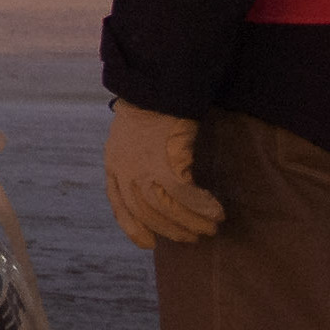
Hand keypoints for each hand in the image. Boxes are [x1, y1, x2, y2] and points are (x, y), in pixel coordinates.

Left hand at [104, 103, 223, 246]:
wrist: (158, 86)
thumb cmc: (151, 109)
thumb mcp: (131, 138)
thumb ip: (137, 162)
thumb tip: (157, 189)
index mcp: (113, 164)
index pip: (119, 205)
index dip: (133, 227)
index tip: (149, 243)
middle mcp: (124, 170)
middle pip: (146, 212)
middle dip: (171, 229)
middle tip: (194, 237)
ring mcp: (142, 168)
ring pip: (166, 208)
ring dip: (191, 221)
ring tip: (210, 228)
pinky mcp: (165, 163)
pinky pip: (184, 195)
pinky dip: (201, 206)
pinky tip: (215, 211)